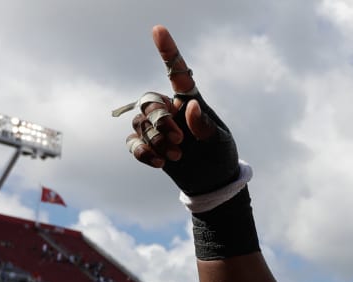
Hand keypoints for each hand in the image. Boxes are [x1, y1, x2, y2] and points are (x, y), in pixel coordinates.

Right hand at [122, 26, 240, 195]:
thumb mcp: (218, 143)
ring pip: (140, 124)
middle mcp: (171, 109)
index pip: (177, 73)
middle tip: (178, 141)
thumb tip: (188, 106)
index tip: (158, 29)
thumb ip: (204, 126)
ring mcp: (157, 127)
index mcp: (191, 101)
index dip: (168, 51)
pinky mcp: (148, 145)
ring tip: (176, 156)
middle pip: (149, 102)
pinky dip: (143, 151)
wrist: (211, 182)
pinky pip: (133, 141)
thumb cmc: (219, 156)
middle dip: (159, 121)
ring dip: (155, 141)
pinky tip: (159, 163)